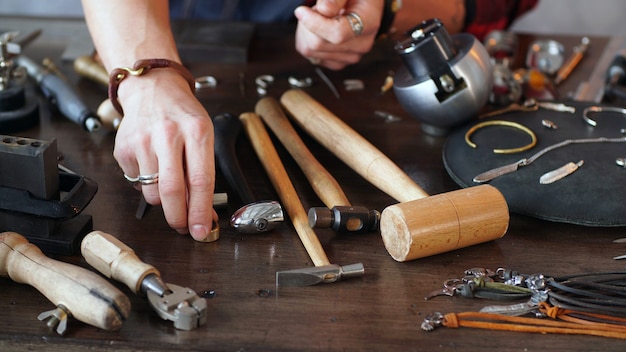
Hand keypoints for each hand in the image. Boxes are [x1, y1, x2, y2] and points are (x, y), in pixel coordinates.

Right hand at [114, 69, 216, 240]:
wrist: (152, 88)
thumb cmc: (182, 115)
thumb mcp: (202, 136)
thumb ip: (203, 173)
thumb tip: (204, 214)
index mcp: (196, 131)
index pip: (200, 180)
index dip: (201, 211)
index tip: (202, 230)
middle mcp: (168, 134)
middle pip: (172, 191)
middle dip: (179, 218)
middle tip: (184, 227)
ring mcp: (142, 141)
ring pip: (152, 192)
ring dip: (163, 201)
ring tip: (168, 184)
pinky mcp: (123, 148)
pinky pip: (137, 183)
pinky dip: (146, 184)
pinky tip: (152, 165)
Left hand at [294, 0, 383, 69]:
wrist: (362, 4)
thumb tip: (324, 10)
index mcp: (369, 22)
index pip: (337, 33)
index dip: (315, 23)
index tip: (301, 10)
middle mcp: (362, 44)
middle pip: (319, 44)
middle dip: (307, 25)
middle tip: (314, 10)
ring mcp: (351, 56)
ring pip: (311, 51)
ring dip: (306, 33)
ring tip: (318, 18)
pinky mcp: (339, 63)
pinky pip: (312, 57)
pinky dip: (308, 42)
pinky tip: (318, 30)